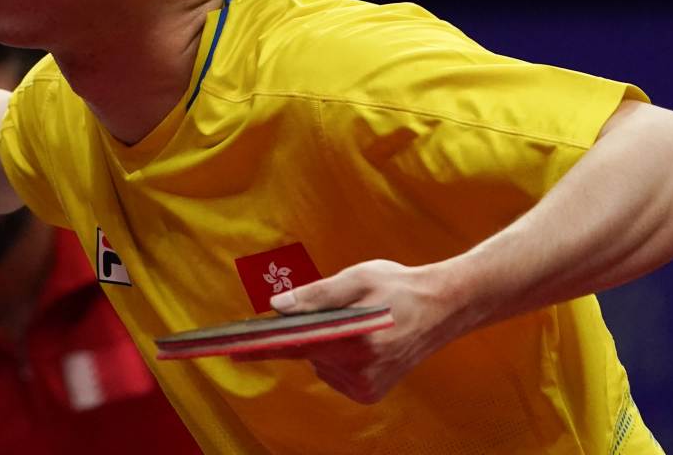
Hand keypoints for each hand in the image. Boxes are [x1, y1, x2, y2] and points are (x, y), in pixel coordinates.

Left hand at [233, 259, 467, 403]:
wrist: (442, 308)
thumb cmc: (397, 287)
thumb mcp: (357, 279)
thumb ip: (316, 295)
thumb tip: (277, 306)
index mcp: (354, 341)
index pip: (295, 346)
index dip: (261, 346)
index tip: (231, 350)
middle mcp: (359, 370)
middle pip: (307, 352)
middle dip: (310, 331)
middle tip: (337, 310)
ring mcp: (365, 386)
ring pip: (320, 364)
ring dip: (325, 345)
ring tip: (356, 324)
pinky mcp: (369, 394)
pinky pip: (334, 375)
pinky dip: (337, 358)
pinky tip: (360, 342)